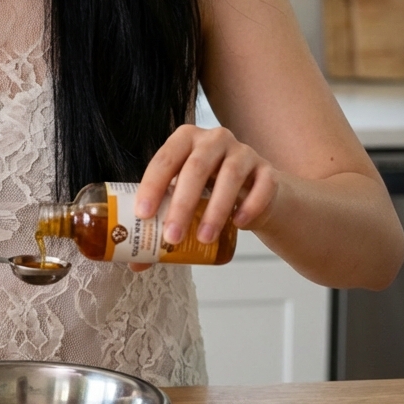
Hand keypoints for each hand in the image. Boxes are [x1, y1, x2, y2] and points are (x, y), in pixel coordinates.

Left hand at [132, 125, 277, 268]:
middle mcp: (214, 139)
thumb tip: (135, 264)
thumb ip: (160, 223)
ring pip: (230, 176)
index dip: (152, 186)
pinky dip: (250, 206)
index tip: (143, 214)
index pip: (164, 159)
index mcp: (185, 139)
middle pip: (195, 168)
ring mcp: (243, 152)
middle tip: (172, 236)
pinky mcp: (267, 170)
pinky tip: (237, 224)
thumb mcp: (182, 198)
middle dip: (182, 204)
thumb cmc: (208, 190)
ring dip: (215, 210)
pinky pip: (262, 186)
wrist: (252, 190)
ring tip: (203, 239)